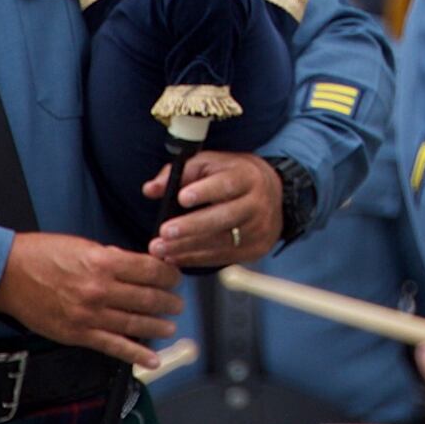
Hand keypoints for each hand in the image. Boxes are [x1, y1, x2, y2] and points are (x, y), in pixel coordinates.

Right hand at [0, 232, 181, 367]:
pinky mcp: (79, 334)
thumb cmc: (43, 255)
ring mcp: (90, 315)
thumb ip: (114, 258)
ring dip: (158, 326)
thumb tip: (141, 267)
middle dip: (169, 301)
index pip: (150, 270)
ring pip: (136, 324)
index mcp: (104, 262)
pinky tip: (152, 358)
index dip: (169, 275)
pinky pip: (114, 347)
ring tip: (169, 326)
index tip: (175, 277)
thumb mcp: (84, 246)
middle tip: (177, 302)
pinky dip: (136, 354)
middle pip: (148, 298)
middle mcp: (100, 290)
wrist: (9, 275)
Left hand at [146, 151, 285, 270]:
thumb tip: (151, 189)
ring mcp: (258, 229)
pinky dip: (196, 259)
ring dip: (187, 247)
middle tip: (164, 232)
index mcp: (247, 177)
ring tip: (161, 249)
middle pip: (225, 217)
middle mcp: (256, 204)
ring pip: (222, 242)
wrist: (273, 196)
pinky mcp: (254, 249)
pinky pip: (222, 257)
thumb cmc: (233, 176)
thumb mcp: (211, 164)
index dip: (205, 192)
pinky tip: (174, 257)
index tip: (181, 198)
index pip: (227, 184)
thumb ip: (181, 174)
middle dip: (192, 226)